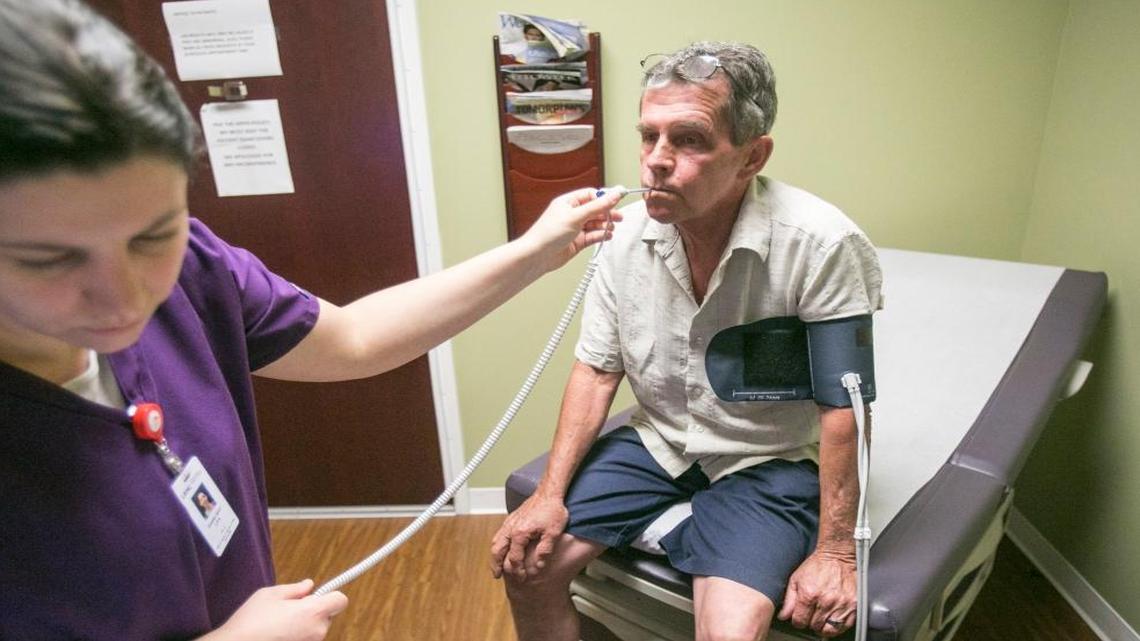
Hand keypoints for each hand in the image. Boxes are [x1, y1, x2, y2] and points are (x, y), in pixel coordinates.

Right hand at [199, 579, 348, 640]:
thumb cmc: (251, 620)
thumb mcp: (271, 594)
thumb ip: (295, 589)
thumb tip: (309, 586)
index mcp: (313, 612)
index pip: (340, 600)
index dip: (331, 596)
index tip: (319, 596)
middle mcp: (317, 631)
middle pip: (327, 616)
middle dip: (313, 611)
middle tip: (290, 610)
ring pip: (315, 629)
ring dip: (305, 625)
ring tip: (279, 624)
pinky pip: (306, 639)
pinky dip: (297, 636)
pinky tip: (278, 635)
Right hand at [489, 494, 568, 580]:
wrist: (549, 492)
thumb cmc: (552, 510)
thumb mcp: (553, 533)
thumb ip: (545, 550)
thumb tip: (538, 565)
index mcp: (520, 534)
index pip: (514, 558)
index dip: (517, 570)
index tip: (522, 578)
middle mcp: (511, 528)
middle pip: (498, 551)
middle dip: (497, 565)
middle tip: (497, 576)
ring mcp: (510, 522)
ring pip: (496, 542)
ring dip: (494, 555)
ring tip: (495, 565)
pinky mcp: (512, 518)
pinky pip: (499, 534)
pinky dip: (497, 544)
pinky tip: (501, 548)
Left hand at [520, 187, 624, 271]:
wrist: (538, 256)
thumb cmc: (548, 234)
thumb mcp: (576, 216)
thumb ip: (597, 206)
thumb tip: (614, 195)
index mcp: (568, 202)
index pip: (591, 195)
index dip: (604, 198)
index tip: (617, 201)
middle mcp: (571, 214)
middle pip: (595, 210)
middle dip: (607, 213)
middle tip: (618, 217)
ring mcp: (574, 228)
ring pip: (595, 224)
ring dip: (605, 226)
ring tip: (610, 228)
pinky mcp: (577, 242)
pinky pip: (593, 236)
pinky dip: (600, 236)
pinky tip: (606, 236)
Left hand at [777, 551, 856, 637]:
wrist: (838, 556)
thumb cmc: (817, 566)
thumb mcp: (797, 579)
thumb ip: (789, 600)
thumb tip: (783, 616)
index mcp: (809, 594)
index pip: (800, 621)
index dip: (798, 621)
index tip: (800, 617)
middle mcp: (826, 601)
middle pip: (814, 626)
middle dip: (811, 622)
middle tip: (812, 614)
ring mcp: (841, 604)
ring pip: (829, 630)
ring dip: (824, 626)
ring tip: (822, 617)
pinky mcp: (854, 605)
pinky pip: (845, 626)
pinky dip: (838, 626)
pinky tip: (834, 618)